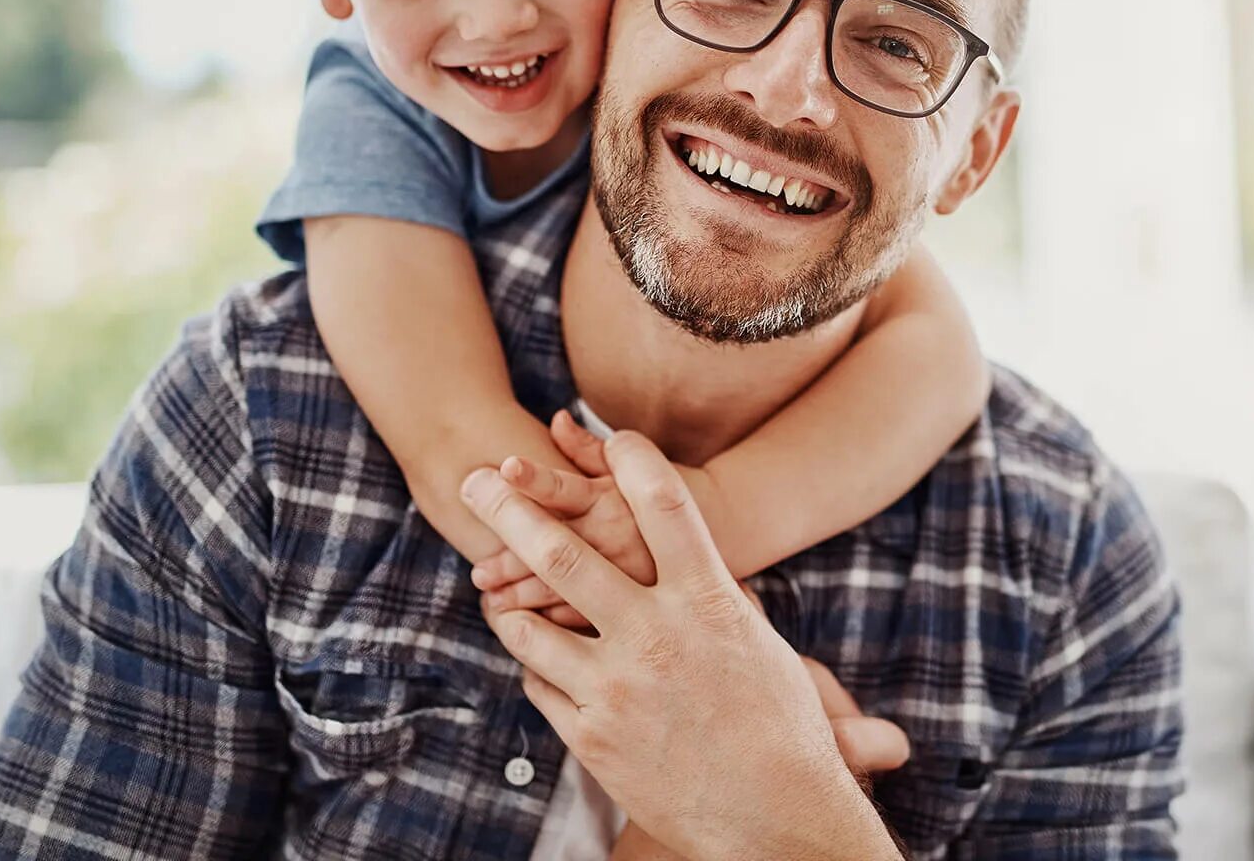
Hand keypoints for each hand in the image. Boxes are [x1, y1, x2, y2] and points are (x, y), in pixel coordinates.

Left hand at [460, 430, 903, 860]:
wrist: (780, 819)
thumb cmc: (779, 725)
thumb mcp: (753, 641)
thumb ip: (709, 587)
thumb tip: (681, 538)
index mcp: (710, 603)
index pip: (664, 507)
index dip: (632, 460)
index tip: (611, 435)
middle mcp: (659, 637)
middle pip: (565, 555)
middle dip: (510, 511)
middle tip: (473, 484)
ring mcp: (619, 689)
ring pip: (530, 626)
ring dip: (506, 601)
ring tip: (492, 586)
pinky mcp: (592, 738)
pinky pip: (540, 683)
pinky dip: (537, 666)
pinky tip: (541, 660)